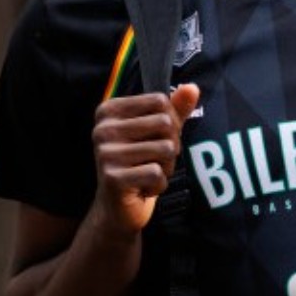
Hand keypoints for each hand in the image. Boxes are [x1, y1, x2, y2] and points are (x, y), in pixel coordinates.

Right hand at [92, 84, 199, 234]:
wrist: (118, 208)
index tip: (156, 140)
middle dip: (171, 147)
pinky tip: (143, 188)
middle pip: (165, 125)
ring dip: (166, 168)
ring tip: (148, 174)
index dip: (171, 123)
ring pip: (165, 150)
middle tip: (154, 161)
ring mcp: (105, 153)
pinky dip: (159, 185)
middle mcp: (103, 128)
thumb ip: (174, 110)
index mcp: (109, 110)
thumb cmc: (139, 165)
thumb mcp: (157, 134)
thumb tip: (192, 87)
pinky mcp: (113, 177)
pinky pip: (158, 174)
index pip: (161, 102)